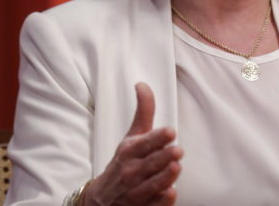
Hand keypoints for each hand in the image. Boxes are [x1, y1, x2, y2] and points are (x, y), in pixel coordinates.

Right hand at [82, 82, 182, 205]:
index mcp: (129, 151)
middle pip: (149, 164)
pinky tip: (170, 193)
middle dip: (163, 157)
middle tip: (177, 150)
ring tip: (176, 167)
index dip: (157, 138)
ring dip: (164, 177)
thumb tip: (142, 84)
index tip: (170, 131)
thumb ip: (143, 112)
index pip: (144, 144)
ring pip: (152, 185)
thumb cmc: (122, 162)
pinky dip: (161, 201)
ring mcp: (136, 192)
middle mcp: (131, 172)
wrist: (101, 199)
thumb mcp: (131, 136)